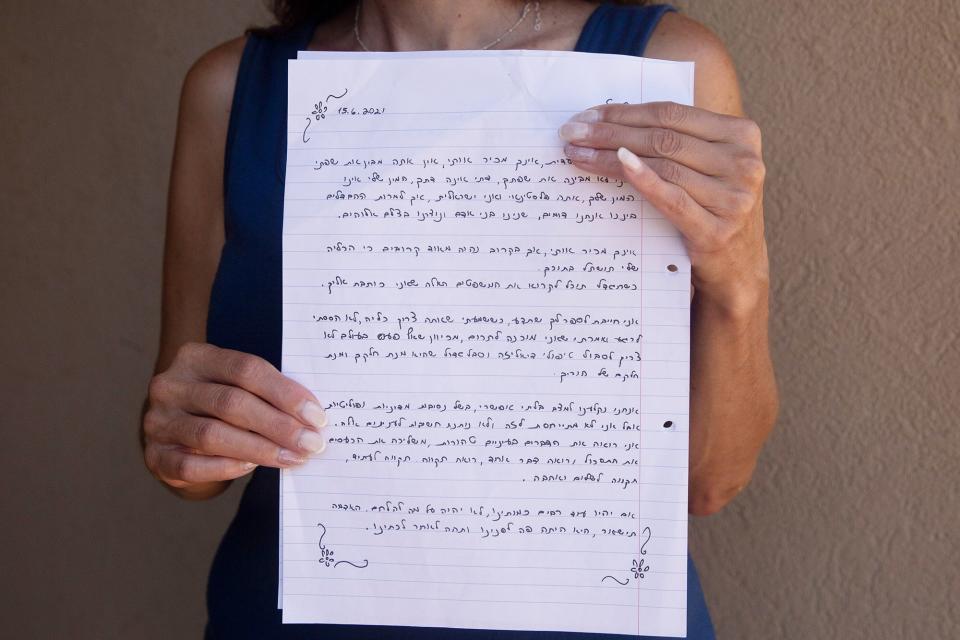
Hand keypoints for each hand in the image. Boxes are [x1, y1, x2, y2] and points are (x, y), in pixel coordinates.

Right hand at [142, 342, 326, 489]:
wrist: (178, 433)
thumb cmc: (221, 405)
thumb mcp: (238, 386)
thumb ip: (267, 392)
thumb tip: (312, 416)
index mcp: (196, 357)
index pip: (245, 369)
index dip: (284, 393)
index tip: (316, 416)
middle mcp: (171, 385)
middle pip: (231, 402)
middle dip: (278, 425)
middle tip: (311, 443)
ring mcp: (158, 421)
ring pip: (212, 435)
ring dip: (260, 449)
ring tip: (292, 458)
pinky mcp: (154, 456)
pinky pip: (191, 466)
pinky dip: (226, 467)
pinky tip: (252, 467)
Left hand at [559, 102, 768, 314]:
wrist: (737, 269)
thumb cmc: (710, 210)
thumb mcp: (706, 167)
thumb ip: (677, 142)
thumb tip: (610, 121)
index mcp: (742, 135)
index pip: (672, 113)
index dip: (625, 112)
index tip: (588, 115)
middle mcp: (743, 163)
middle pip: (663, 138)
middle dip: (610, 132)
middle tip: (571, 131)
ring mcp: (733, 198)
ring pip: (662, 165)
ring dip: (610, 156)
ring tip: (577, 153)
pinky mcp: (716, 231)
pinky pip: (672, 198)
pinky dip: (643, 178)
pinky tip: (617, 163)